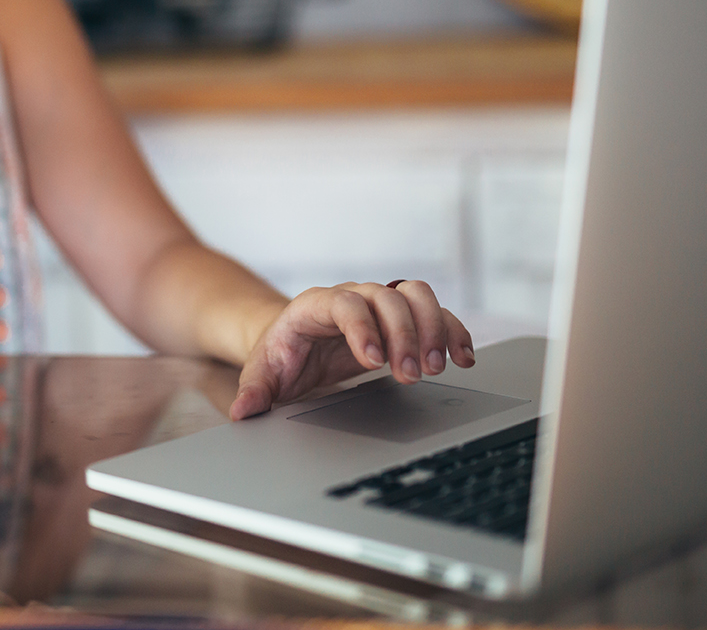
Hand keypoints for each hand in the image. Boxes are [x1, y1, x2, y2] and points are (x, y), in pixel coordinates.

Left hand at [229, 280, 473, 419]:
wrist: (294, 341)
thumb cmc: (281, 356)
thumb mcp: (263, 373)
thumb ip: (255, 391)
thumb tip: (244, 411)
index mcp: (314, 306)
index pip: (343, 304)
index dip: (361, 326)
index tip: (373, 361)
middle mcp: (351, 297)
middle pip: (386, 297)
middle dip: (403, 335)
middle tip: (410, 375)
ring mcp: (379, 303)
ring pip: (415, 294)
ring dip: (432, 328)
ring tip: (437, 367)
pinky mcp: (402, 316)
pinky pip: (434, 311)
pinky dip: (451, 331)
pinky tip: (462, 358)